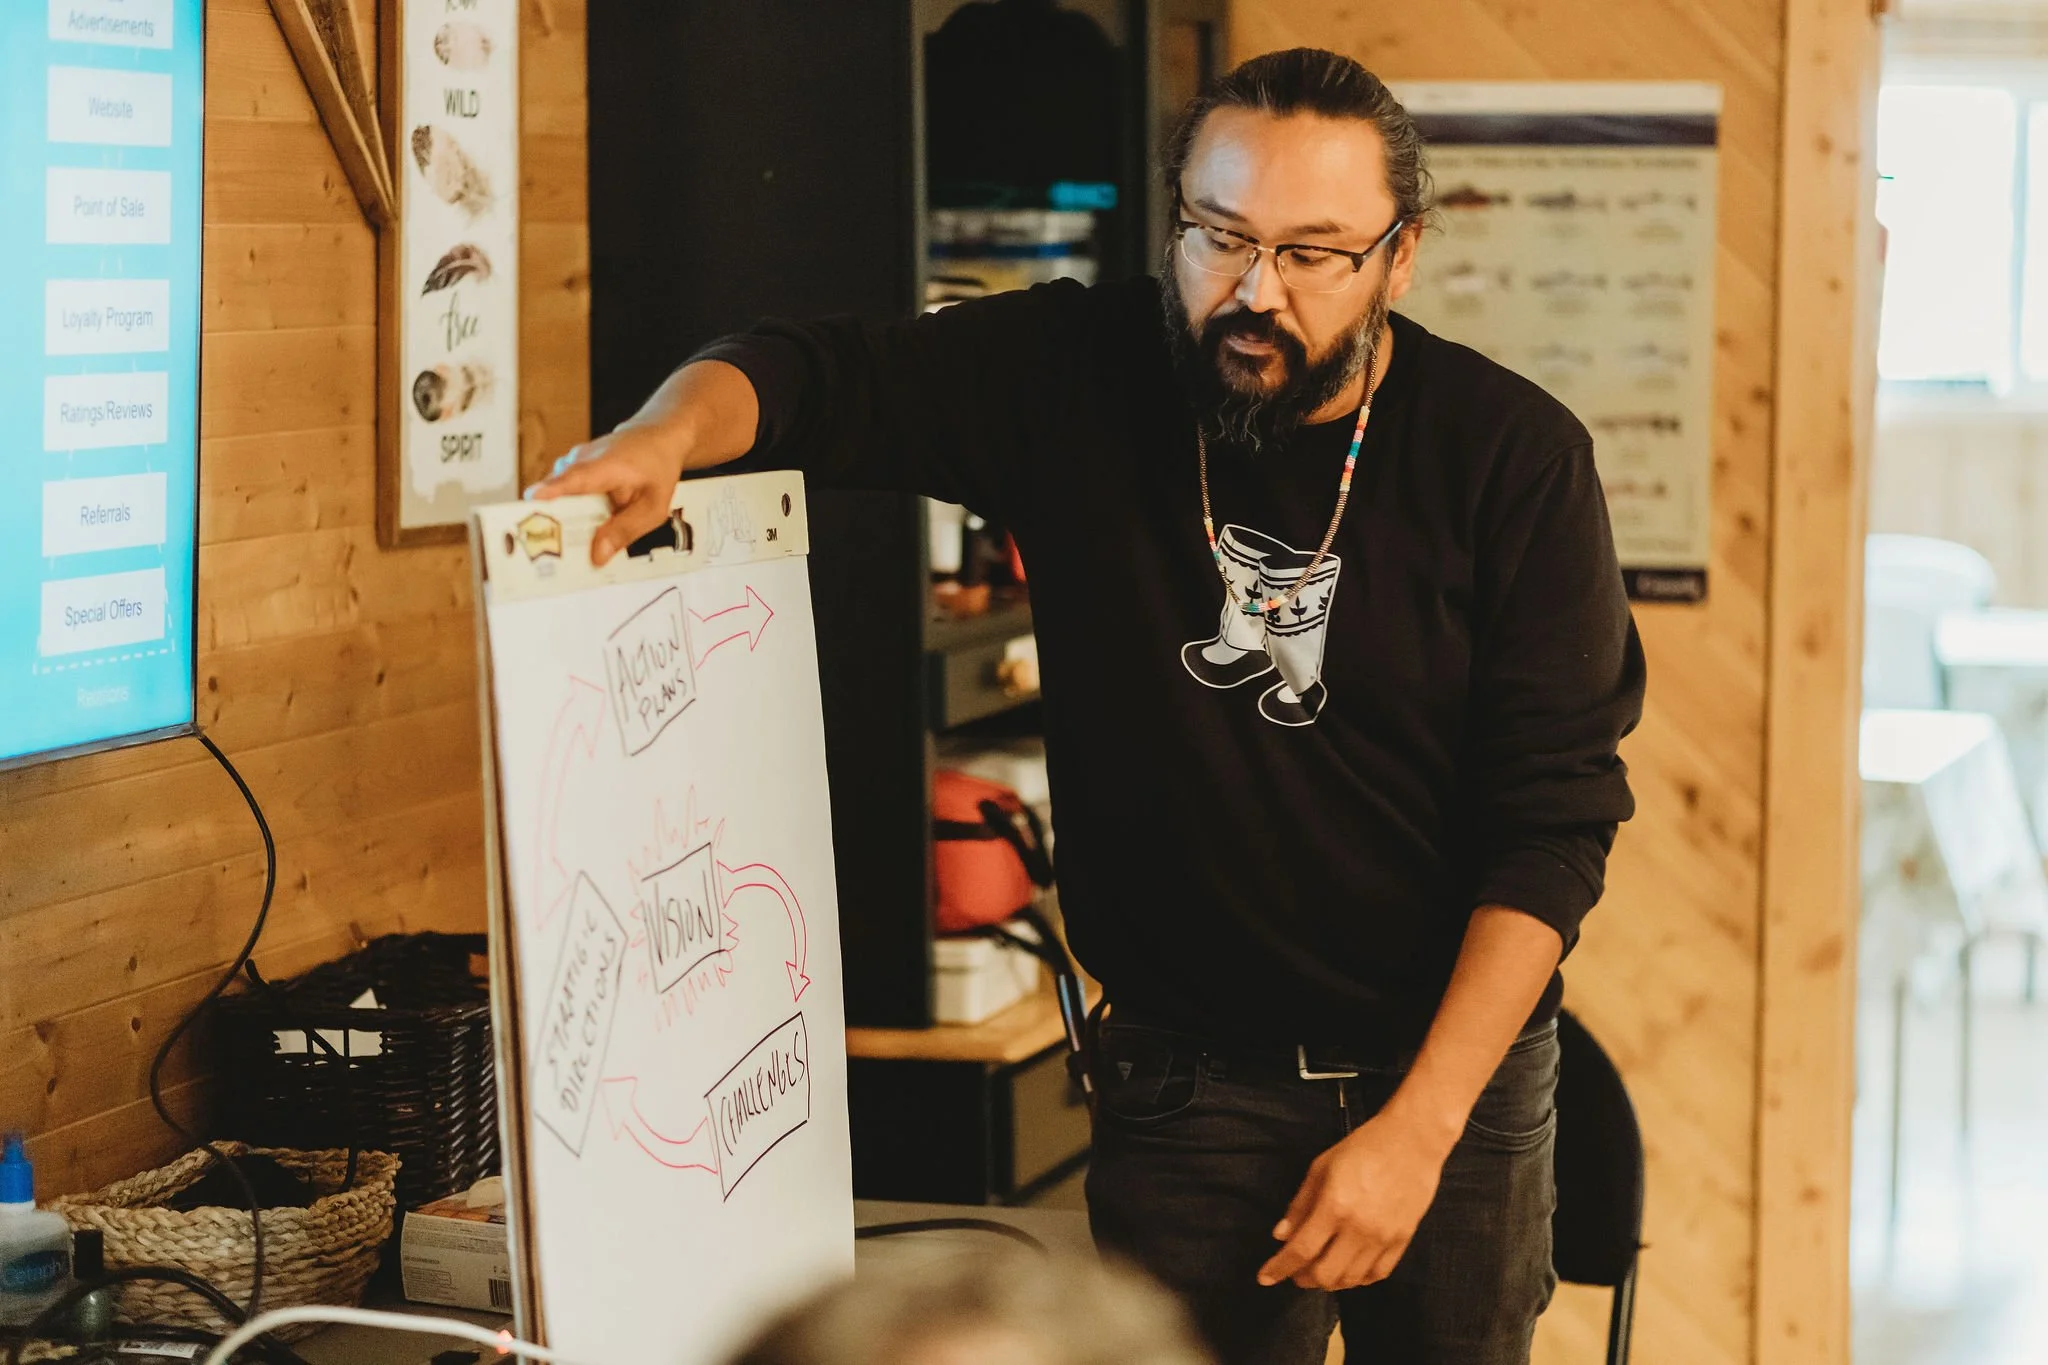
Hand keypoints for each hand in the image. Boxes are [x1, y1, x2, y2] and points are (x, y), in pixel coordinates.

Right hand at [529, 422, 689, 565]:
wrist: (656, 438)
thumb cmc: (656, 468)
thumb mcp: (653, 506)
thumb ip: (625, 530)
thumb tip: (597, 556)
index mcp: (603, 466)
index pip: (572, 479)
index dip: (550, 493)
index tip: (531, 506)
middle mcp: (579, 461)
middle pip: (554, 496)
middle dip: (549, 527)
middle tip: (547, 560)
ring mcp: (570, 465)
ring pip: (554, 500)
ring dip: (557, 526)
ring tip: (559, 560)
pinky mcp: (568, 473)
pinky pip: (561, 499)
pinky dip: (565, 519)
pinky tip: (573, 541)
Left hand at [1256, 1105, 1454, 1290]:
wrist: (1412, 1141)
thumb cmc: (1363, 1148)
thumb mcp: (1321, 1167)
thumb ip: (1300, 1204)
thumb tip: (1280, 1235)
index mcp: (1334, 1206)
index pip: (1301, 1250)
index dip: (1279, 1268)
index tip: (1265, 1277)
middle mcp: (1359, 1228)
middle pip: (1325, 1274)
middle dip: (1303, 1278)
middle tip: (1296, 1270)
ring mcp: (1383, 1237)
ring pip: (1350, 1279)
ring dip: (1329, 1281)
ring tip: (1320, 1269)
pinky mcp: (1402, 1240)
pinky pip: (1377, 1274)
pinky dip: (1358, 1279)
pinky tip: (1349, 1270)